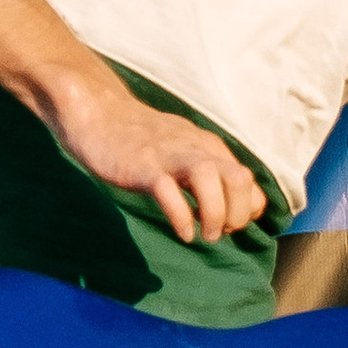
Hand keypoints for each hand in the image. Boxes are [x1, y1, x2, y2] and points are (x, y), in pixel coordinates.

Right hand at [57, 78, 267, 249]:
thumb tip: (230, 208)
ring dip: (215, 214)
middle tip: (220, 232)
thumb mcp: (185, 151)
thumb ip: (209, 172)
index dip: (247, 209)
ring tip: (206, 235)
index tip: (229, 225)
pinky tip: (182, 232)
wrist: (99, 113)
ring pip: (209, 178)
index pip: (249, 181)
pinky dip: (181, 216)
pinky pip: (168, 191)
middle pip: (239, 178)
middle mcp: (195, 148)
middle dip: (238, 214)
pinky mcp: (142, 166)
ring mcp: (168, 155)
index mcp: (209, 147)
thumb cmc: (143, 140)